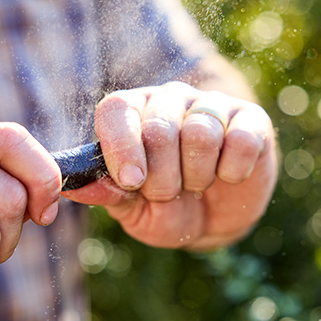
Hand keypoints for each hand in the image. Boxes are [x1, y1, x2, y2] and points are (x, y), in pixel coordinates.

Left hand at [64, 82, 277, 249]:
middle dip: (162, 179)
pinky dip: (232, 172)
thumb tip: (69, 186)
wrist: (214, 221)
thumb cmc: (167, 210)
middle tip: (169, 193)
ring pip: (200, 134)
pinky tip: (228, 177)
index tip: (132, 182)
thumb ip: (106, 192)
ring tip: (197, 185)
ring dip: (197, 176)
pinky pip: (240, 140)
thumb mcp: (132, 209)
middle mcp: (170, 99)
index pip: (117, 109)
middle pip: (159, 129)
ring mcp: (212, 106)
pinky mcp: (251, 119)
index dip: (121, 147)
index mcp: (134, 113)